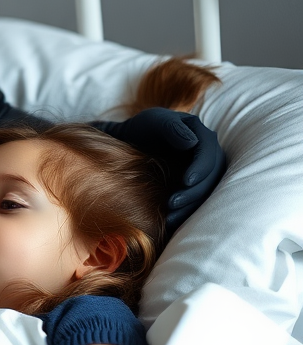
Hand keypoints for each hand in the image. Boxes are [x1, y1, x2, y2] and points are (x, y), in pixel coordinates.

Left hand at [95, 108, 224, 230]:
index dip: (201, 169)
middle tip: (172, 204)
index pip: (209, 154)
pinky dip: (186, 212)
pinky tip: (171, 222)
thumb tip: (192, 143)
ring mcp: (203, 171)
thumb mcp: (155, 122)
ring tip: (170, 219)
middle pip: (212, 177)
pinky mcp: (194, 186)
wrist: (133, 143)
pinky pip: (196, 201)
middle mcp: (208, 154)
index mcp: (202, 135)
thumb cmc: (143, 128)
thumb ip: (172, 128)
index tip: (186, 181)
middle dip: (194, 193)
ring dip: (191, 207)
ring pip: (206, 192)